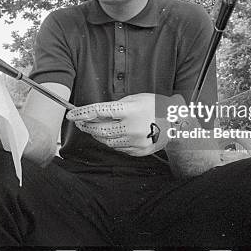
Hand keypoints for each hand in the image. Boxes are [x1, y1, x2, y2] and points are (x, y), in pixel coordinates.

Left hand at [65, 93, 180, 156]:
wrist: (178, 123)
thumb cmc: (156, 106)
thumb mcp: (136, 98)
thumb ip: (117, 106)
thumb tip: (97, 113)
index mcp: (130, 110)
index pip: (99, 112)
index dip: (82, 113)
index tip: (72, 115)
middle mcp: (132, 127)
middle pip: (99, 130)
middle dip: (86, 126)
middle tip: (80, 122)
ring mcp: (136, 141)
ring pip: (107, 141)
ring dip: (97, 135)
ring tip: (93, 129)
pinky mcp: (139, 151)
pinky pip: (118, 148)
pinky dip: (111, 141)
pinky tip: (111, 135)